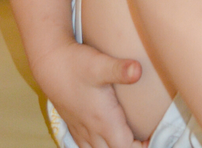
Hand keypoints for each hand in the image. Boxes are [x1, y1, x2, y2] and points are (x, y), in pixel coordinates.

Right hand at [29, 42, 145, 147]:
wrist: (48, 62)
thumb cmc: (75, 63)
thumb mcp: (99, 64)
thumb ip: (119, 69)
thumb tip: (138, 70)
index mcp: (103, 121)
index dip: (142, 147)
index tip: (153, 137)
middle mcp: (91, 130)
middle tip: (144, 139)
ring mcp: (80, 129)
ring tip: (126, 140)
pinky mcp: (73, 124)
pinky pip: (85, 146)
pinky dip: (97, 147)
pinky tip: (104, 139)